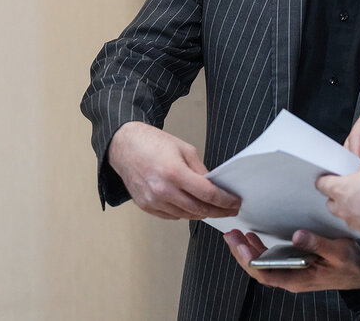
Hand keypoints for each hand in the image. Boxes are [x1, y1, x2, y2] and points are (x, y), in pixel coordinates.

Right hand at [108, 121, 239, 219]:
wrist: (124, 146)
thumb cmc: (152, 143)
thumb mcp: (184, 149)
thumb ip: (200, 170)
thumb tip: (212, 185)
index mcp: (174, 172)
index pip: (207, 194)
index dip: (225, 201)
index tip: (235, 203)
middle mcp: (162, 190)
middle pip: (199, 209)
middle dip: (218, 211)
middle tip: (230, 210)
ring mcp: (153, 201)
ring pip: (186, 215)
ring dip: (202, 214)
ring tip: (214, 209)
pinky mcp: (146, 206)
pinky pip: (172, 216)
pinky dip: (185, 213)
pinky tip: (192, 207)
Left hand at [222, 229, 359, 292]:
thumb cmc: (352, 265)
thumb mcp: (338, 252)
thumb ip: (317, 244)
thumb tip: (297, 236)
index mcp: (298, 279)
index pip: (265, 274)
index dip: (249, 261)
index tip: (239, 245)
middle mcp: (292, 279)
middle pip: (259, 270)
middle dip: (242, 253)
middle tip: (231, 236)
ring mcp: (293, 273)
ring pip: (263, 266)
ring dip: (248, 251)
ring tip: (237, 236)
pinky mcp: (296, 267)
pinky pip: (272, 261)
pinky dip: (260, 250)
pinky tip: (255, 240)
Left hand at [316, 157, 359, 240]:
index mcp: (341, 189)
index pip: (322, 184)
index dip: (325, 178)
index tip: (330, 175)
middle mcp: (344, 208)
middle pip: (331, 201)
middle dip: (338, 193)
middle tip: (351, 183)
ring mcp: (355, 222)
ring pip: (345, 212)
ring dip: (350, 205)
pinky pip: (359, 221)